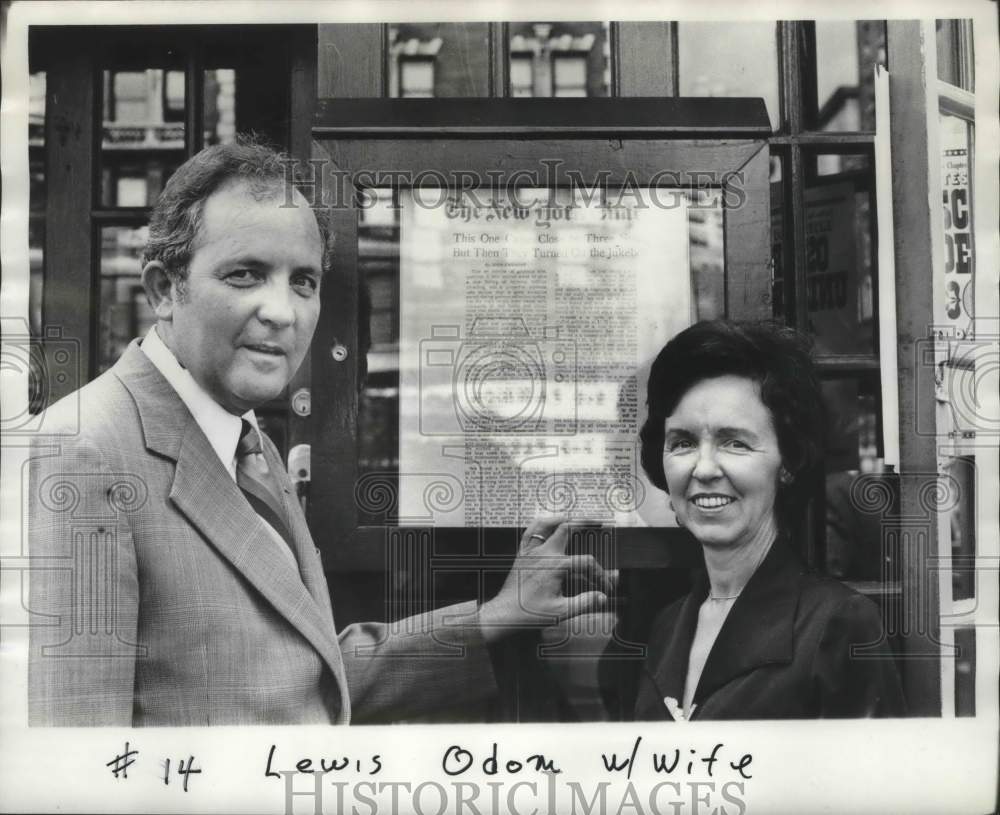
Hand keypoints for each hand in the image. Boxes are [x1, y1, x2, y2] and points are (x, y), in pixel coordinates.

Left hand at [477, 516, 615, 643]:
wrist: (504, 614)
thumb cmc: (528, 614)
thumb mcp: (561, 611)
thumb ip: (585, 603)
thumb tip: (601, 598)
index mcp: (556, 566)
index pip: (586, 563)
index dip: (599, 574)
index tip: (603, 586)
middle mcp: (543, 554)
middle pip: (567, 528)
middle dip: (585, 524)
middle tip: (597, 523)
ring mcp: (531, 551)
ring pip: (546, 524)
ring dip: (562, 519)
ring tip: (573, 517)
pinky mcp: (522, 554)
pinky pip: (530, 532)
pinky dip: (540, 525)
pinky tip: (546, 524)